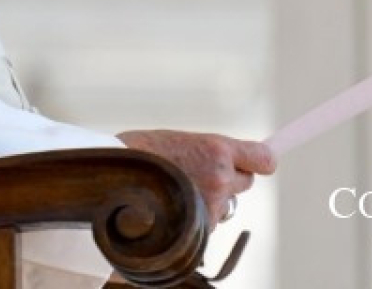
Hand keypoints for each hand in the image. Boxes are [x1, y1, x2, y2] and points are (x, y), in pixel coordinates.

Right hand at [117, 129, 276, 226]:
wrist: (108, 177)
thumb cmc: (140, 155)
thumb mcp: (181, 142)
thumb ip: (211, 153)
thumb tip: (233, 161)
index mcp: (218, 149)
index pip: (263, 159)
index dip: (260, 162)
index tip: (259, 163)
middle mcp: (220, 177)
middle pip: (245, 183)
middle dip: (229, 181)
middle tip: (200, 177)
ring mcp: (209, 206)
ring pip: (223, 206)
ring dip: (208, 203)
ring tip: (175, 193)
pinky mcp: (196, 230)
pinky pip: (205, 225)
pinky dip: (193, 221)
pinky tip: (169, 210)